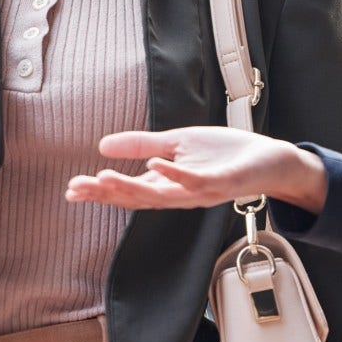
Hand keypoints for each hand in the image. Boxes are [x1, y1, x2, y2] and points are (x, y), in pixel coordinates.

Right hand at [64, 126, 326, 212]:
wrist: (268, 159)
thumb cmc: (224, 154)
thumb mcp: (176, 143)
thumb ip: (142, 145)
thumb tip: (102, 145)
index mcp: (167, 184)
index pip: (127, 191)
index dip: (99, 191)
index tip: (72, 189)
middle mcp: (179, 194)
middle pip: (136, 198)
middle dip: (106, 194)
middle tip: (77, 189)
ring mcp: (199, 191)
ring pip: (159, 196)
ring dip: (131, 188)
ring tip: (102, 179)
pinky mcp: (220, 184)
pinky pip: (194, 183)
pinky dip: (174, 175)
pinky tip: (154, 164)